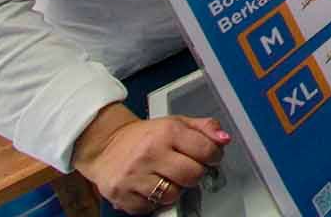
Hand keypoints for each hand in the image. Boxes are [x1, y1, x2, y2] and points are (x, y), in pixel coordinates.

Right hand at [73, 105, 228, 213]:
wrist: (105, 145)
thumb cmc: (144, 136)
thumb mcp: (175, 123)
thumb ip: (204, 128)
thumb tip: (224, 139)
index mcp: (167, 132)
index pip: (207, 151)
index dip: (213, 156)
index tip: (210, 157)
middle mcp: (150, 153)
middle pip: (192, 176)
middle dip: (195, 174)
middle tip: (187, 169)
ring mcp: (135, 175)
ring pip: (173, 195)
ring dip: (175, 189)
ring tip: (167, 177)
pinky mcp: (122, 194)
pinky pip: (151, 207)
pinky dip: (154, 201)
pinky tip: (150, 186)